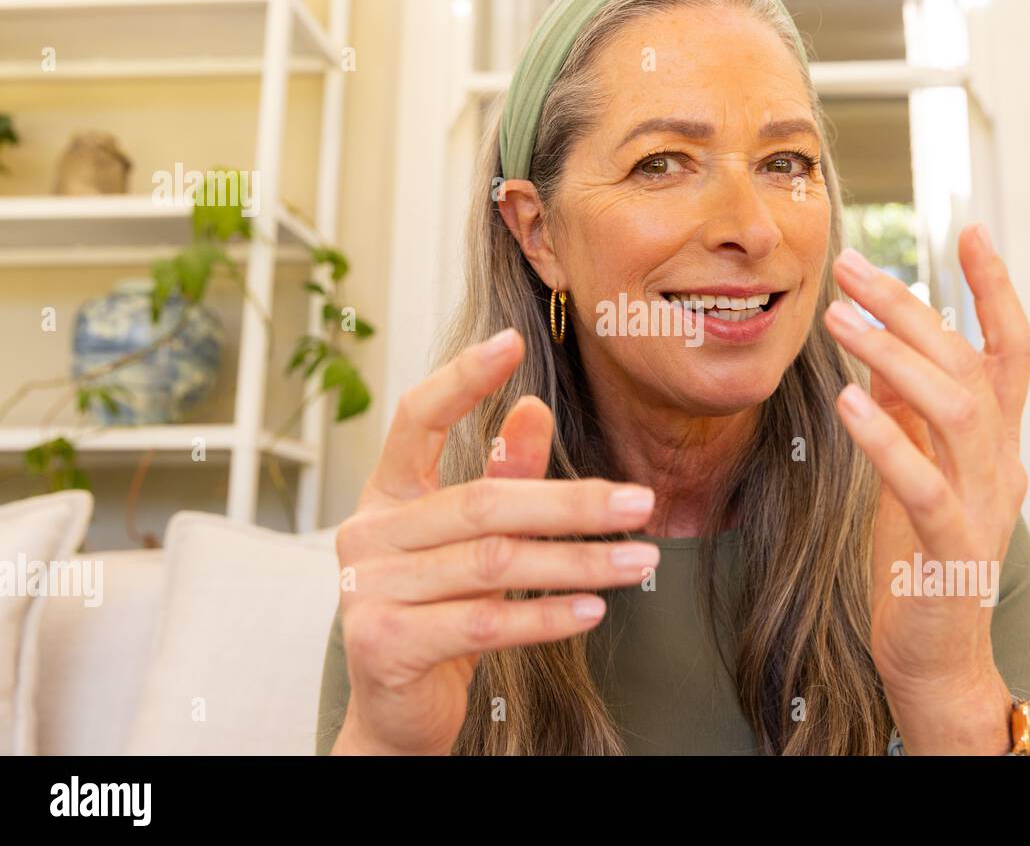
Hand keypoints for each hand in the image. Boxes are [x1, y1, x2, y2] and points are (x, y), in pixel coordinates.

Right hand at [330, 328, 659, 754]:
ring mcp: (368, 588)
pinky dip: (546, 616)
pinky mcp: (384, 643)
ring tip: (639, 560)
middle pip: (484, 502)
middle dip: (572, 502)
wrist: (396, 710)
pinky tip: (594, 608)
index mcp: (385, 495)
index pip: (414, 420)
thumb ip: (500, 476)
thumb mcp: (471, 541)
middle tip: (641, 502)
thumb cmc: (438, 612)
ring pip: (494, 563)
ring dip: (578, 561)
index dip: (461, 378)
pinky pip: (484, 621)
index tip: (513, 340)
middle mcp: (367, 533)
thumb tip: (531, 407)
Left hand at [822, 224, 1029, 753]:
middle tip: (853, 266)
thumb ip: (906, 411)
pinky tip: (847, 401)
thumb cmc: (922, 558)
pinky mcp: (953, 550)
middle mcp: (1001, 464)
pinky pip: (925, 485)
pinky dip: (887, 440)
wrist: (937, 656)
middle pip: (969, 365)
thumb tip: (879, 343)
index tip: (969, 228)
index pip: (1009, 350)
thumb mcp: (915, 468)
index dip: (994, 289)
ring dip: (895, 356)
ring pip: (956, 411)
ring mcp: (983, 507)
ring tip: (839, 318)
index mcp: (995, 442)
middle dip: (912, 307)